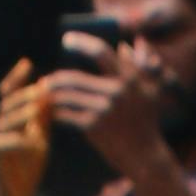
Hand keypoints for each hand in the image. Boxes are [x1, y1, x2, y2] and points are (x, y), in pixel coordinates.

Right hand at [0, 58, 58, 195]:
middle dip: (23, 93)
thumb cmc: (28, 168)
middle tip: (41, 89)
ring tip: (37, 108)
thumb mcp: (39, 138)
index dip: (16, 77)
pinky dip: (21, 141)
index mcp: (10, 120)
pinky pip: (5, 144)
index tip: (27, 62)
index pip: (9, 92)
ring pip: (5, 120)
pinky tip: (37, 142)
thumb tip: (47, 90)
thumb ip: (41, 118)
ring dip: (21, 113)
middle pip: (7, 102)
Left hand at [41, 48, 171, 188]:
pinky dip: (57, 113)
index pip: (101, 51)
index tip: (67, 39)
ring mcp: (103, 109)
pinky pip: (68, 115)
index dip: (82, 43)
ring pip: (68, 96)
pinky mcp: (94, 126)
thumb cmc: (147, 120)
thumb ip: (142, 64)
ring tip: (44, 95)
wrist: (145, 155)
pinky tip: (51, 112)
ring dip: (52, 95)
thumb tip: (124, 44)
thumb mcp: (151, 89)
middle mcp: (115, 91)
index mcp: (128, 78)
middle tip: (45, 80)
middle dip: (56, 78)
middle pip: (75, 77)